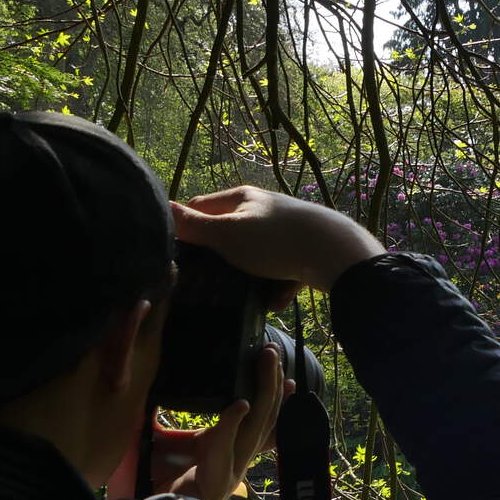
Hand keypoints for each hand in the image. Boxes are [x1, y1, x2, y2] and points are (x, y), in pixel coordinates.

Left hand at [106, 344, 290, 499]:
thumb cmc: (174, 485)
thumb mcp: (184, 449)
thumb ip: (185, 429)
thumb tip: (163, 397)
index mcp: (238, 452)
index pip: (268, 423)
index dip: (281, 401)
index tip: (289, 378)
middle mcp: (242, 458)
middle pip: (267, 415)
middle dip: (272, 381)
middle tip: (272, 352)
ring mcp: (234, 466)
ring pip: (258, 424)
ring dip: (264, 390)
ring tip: (266, 363)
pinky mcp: (217, 473)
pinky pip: (227, 443)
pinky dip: (233, 422)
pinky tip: (241, 404)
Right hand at [171, 186, 384, 293]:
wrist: (336, 253)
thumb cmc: (275, 240)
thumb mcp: (227, 234)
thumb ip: (194, 226)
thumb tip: (162, 208)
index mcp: (242, 198)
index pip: (200, 207)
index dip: (186, 229)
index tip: (178, 256)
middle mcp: (263, 209)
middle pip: (229, 235)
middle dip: (220, 260)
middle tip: (209, 283)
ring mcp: (286, 230)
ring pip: (256, 257)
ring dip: (249, 278)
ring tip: (245, 297)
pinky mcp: (305, 252)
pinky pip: (281, 272)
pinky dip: (276, 287)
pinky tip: (276, 301)